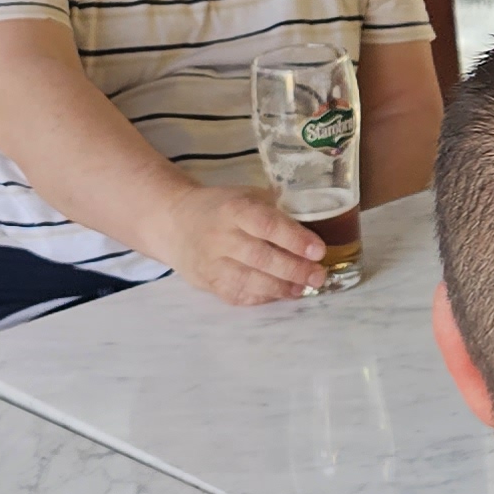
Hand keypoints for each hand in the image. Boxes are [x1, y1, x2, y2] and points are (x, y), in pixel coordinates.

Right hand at [163, 185, 329, 305]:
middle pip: (260, 257)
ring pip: (249, 281)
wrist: (174, 221)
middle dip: (294, 269)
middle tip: (319, 275)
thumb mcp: (248, 196)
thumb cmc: (222, 207)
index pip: (266, 224)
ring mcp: (211, 263)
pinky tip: (282, 293)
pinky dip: (263, 296)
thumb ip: (277, 210)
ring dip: (282, 287)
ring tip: (305, 288)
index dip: (294, 238)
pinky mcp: (207, 283)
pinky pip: (238, 294)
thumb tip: (319, 227)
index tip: (319, 250)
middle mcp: (220, 237)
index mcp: (234, 209)